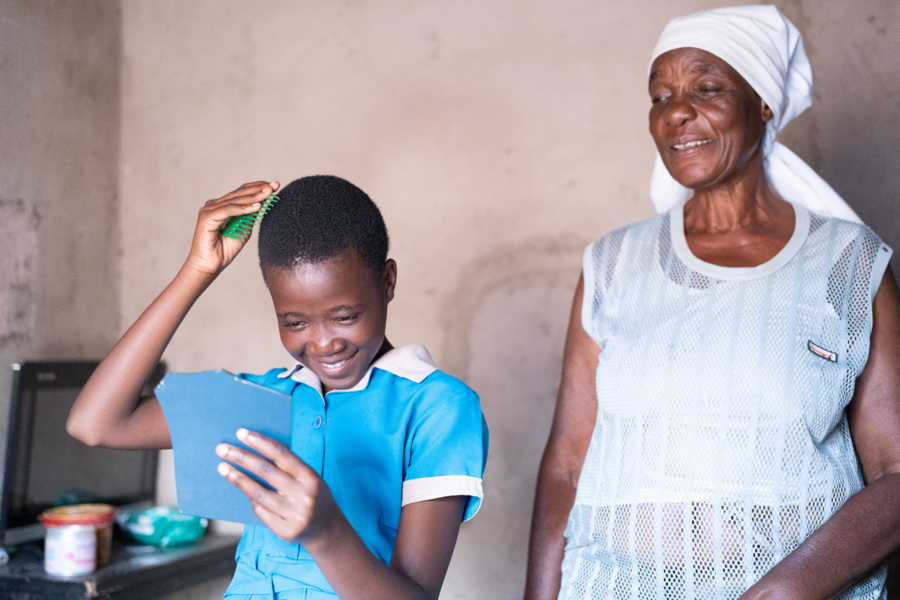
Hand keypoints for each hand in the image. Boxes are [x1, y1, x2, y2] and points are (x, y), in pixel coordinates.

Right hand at [183, 181, 279, 276]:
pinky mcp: (207, 217)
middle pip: (240, 193)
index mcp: (222, 206)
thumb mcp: (243, 229)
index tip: (274, 186)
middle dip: (259, 189)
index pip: (242, 192)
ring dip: (254, 196)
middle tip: (274, 185)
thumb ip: (250, 216)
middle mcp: (215, 204)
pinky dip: (244, 208)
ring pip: (236, 200)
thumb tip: (263, 203)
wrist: (210, 265)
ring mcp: (209, 209)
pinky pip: (229, 210)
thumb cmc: (225, 250)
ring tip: (268, 193)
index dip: (258, 188)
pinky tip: (257, 206)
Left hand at [216, 428, 336, 542]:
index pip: (281, 454)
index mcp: (310, 477)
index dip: (260, 442)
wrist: (328, 528)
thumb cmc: (314, 495)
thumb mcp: (309, 476)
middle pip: (265, 471)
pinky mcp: (285, 530)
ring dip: (237, 478)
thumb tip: (257, 448)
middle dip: (241, 457)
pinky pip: (260, 511)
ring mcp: (294, 515)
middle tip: (222, 449)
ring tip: (223, 468)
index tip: (241, 434)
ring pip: (258, 493)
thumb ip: (288, 466)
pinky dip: (252, 500)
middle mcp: (303, 495)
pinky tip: (245, 491)